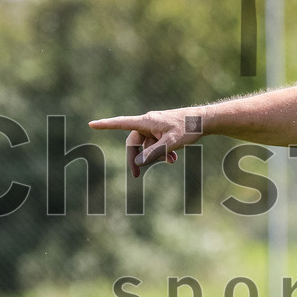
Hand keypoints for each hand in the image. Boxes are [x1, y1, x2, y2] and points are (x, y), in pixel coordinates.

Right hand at [89, 108, 204, 176]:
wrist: (204, 120)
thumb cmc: (188, 128)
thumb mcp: (172, 143)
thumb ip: (155, 153)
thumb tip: (138, 162)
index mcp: (146, 121)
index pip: (121, 123)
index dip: (106, 125)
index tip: (91, 124)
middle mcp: (148, 122)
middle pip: (134, 142)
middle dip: (136, 158)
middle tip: (134, 175)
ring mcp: (155, 127)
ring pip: (147, 144)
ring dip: (155, 155)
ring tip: (171, 160)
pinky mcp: (163, 130)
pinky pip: (156, 143)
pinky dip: (162, 152)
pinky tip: (173, 159)